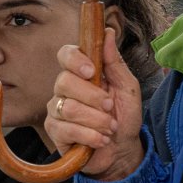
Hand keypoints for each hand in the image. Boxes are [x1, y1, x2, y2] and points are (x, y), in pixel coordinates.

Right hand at [43, 27, 144, 180]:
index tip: (91, 71)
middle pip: (64, 81)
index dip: (75, 60)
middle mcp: (64, 88)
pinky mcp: (55, 131)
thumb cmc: (123, 116)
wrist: (122, 150)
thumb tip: (107, 32)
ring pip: (69, 108)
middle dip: (93, 97)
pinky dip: (90, 136)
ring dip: (97, 120)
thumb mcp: (127, 88)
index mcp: (81, 73)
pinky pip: (67, 129)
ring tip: (110, 127)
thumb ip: (115, 62)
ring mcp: (57, 109)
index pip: (65, 55)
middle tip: (109, 107)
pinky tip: (101, 140)